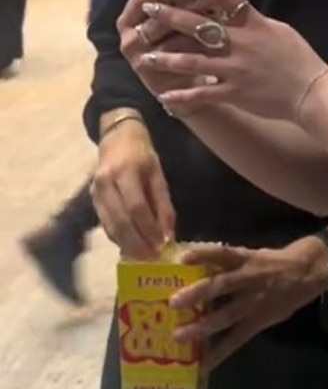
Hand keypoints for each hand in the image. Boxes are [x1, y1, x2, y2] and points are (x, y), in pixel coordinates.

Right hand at [91, 119, 175, 258]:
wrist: (116, 136)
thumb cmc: (142, 154)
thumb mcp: (157, 172)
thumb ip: (163, 203)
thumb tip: (168, 235)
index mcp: (126, 171)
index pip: (136, 207)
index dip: (148, 229)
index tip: (162, 245)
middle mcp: (106, 182)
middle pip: (120, 221)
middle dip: (136, 244)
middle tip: (152, 259)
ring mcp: (95, 191)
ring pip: (110, 226)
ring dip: (126, 245)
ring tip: (143, 258)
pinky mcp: (92, 199)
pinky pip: (105, 224)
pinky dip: (117, 238)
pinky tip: (129, 247)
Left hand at [123, 0, 326, 120]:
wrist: (310, 92)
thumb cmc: (297, 58)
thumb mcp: (277, 30)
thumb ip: (253, 22)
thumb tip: (234, 12)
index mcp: (252, 23)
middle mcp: (239, 42)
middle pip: (199, 25)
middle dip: (171, 16)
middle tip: (148, 8)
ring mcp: (234, 69)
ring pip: (193, 61)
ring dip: (167, 58)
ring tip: (146, 56)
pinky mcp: (234, 92)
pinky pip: (203, 94)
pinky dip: (183, 96)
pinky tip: (165, 96)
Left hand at [169, 239, 327, 370]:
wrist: (305, 273)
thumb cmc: (272, 263)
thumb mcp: (253, 256)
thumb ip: (229, 264)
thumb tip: (198, 269)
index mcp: (245, 259)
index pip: (222, 253)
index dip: (203, 254)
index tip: (182, 258)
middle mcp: (247, 279)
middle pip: (220, 286)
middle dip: (197, 294)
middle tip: (174, 302)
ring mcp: (252, 302)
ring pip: (225, 315)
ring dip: (202, 326)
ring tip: (179, 335)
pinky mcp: (258, 321)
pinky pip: (237, 339)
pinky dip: (219, 352)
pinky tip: (204, 363)